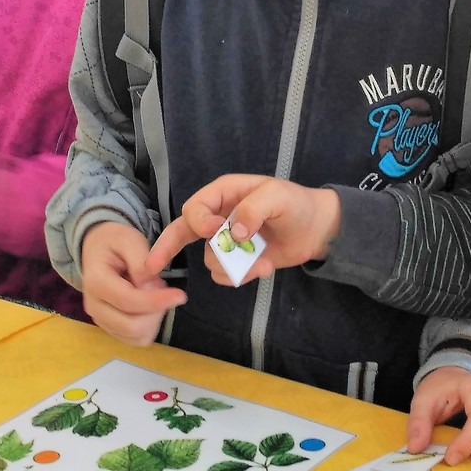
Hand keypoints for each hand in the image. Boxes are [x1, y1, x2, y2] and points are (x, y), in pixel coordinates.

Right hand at [80, 220, 184, 345]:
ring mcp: (100, 320)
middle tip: (161, 287)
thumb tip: (150, 284)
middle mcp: (94, 306)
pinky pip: (136, 339)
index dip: (157, 301)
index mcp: (96, 282)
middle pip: (132, 326)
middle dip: (156, 311)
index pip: (129, 301)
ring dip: (154, 319)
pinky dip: (149, 325)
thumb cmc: (115, 242)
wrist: (99, 249)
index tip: (181, 295)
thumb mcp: (129, 239)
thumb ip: (141, 261)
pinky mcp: (110, 328)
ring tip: (152, 293)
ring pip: (136, 336)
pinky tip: (148, 305)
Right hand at [145, 175, 341, 286]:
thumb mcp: (277, 197)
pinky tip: (264, 268)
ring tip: (261, 262)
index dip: (198, 221)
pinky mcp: (238, 261)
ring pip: (210, 259)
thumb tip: (233, 233)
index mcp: (224, 194)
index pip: (195, 207)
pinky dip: (242, 276)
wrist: (318, 230)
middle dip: (167, 248)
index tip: (213, 231)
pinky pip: (225, 275)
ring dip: (232, 266)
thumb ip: (252, 209)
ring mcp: (227, 241)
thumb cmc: (296, 204)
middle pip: (182, 232)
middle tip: (152, 266)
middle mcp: (219, 217)